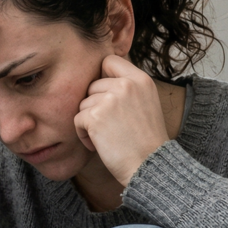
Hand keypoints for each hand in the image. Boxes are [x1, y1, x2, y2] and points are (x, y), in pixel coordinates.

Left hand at [73, 55, 169, 185]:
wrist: (149, 166)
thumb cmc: (145, 141)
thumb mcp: (146, 103)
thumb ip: (127, 88)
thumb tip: (98, 79)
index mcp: (140, 79)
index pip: (109, 61)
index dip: (102, 77)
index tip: (106, 96)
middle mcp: (126, 85)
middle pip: (92, 85)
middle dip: (95, 105)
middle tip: (109, 125)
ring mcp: (110, 99)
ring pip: (83, 103)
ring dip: (89, 121)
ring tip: (107, 136)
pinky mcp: (95, 116)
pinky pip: (77, 119)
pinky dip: (83, 134)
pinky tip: (99, 144)